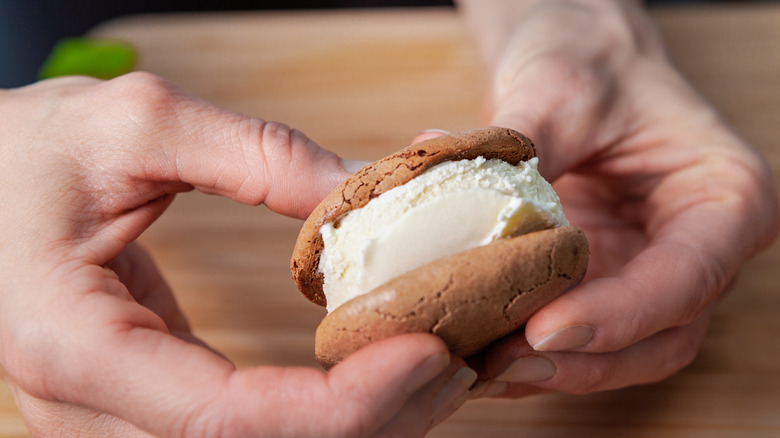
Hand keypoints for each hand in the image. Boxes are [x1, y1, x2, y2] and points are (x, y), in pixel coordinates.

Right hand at [0, 73, 475, 436]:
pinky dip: (318, 416)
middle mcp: (86, 412)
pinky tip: (370, 372)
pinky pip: (243, 434)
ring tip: (433, 372)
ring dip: (354, 428)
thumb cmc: (29, 153)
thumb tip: (363, 188)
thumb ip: (255, 156)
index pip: (223, 420)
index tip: (426, 351)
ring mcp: (110, 423)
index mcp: (71, 345)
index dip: (338, 404)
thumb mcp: (138, 126)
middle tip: (455, 363)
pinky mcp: (142, 408)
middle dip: (368, 423)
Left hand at [456, 0, 779, 396]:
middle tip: (505, 363)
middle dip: (584, 361)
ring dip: (554, 369)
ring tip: (483, 369)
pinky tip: (481, 351)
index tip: (546, 330)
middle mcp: (699, 248)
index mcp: (723, 196)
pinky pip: (579, 333)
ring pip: (622, 352)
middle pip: (662, 336)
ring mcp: (651, 272)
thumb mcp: (556, 92)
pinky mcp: (606, 283)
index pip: (685, 276)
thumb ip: (517, 152)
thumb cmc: (587, 64)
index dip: (618, 315)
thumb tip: (445, 201)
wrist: (576, 63)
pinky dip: (533, 350)